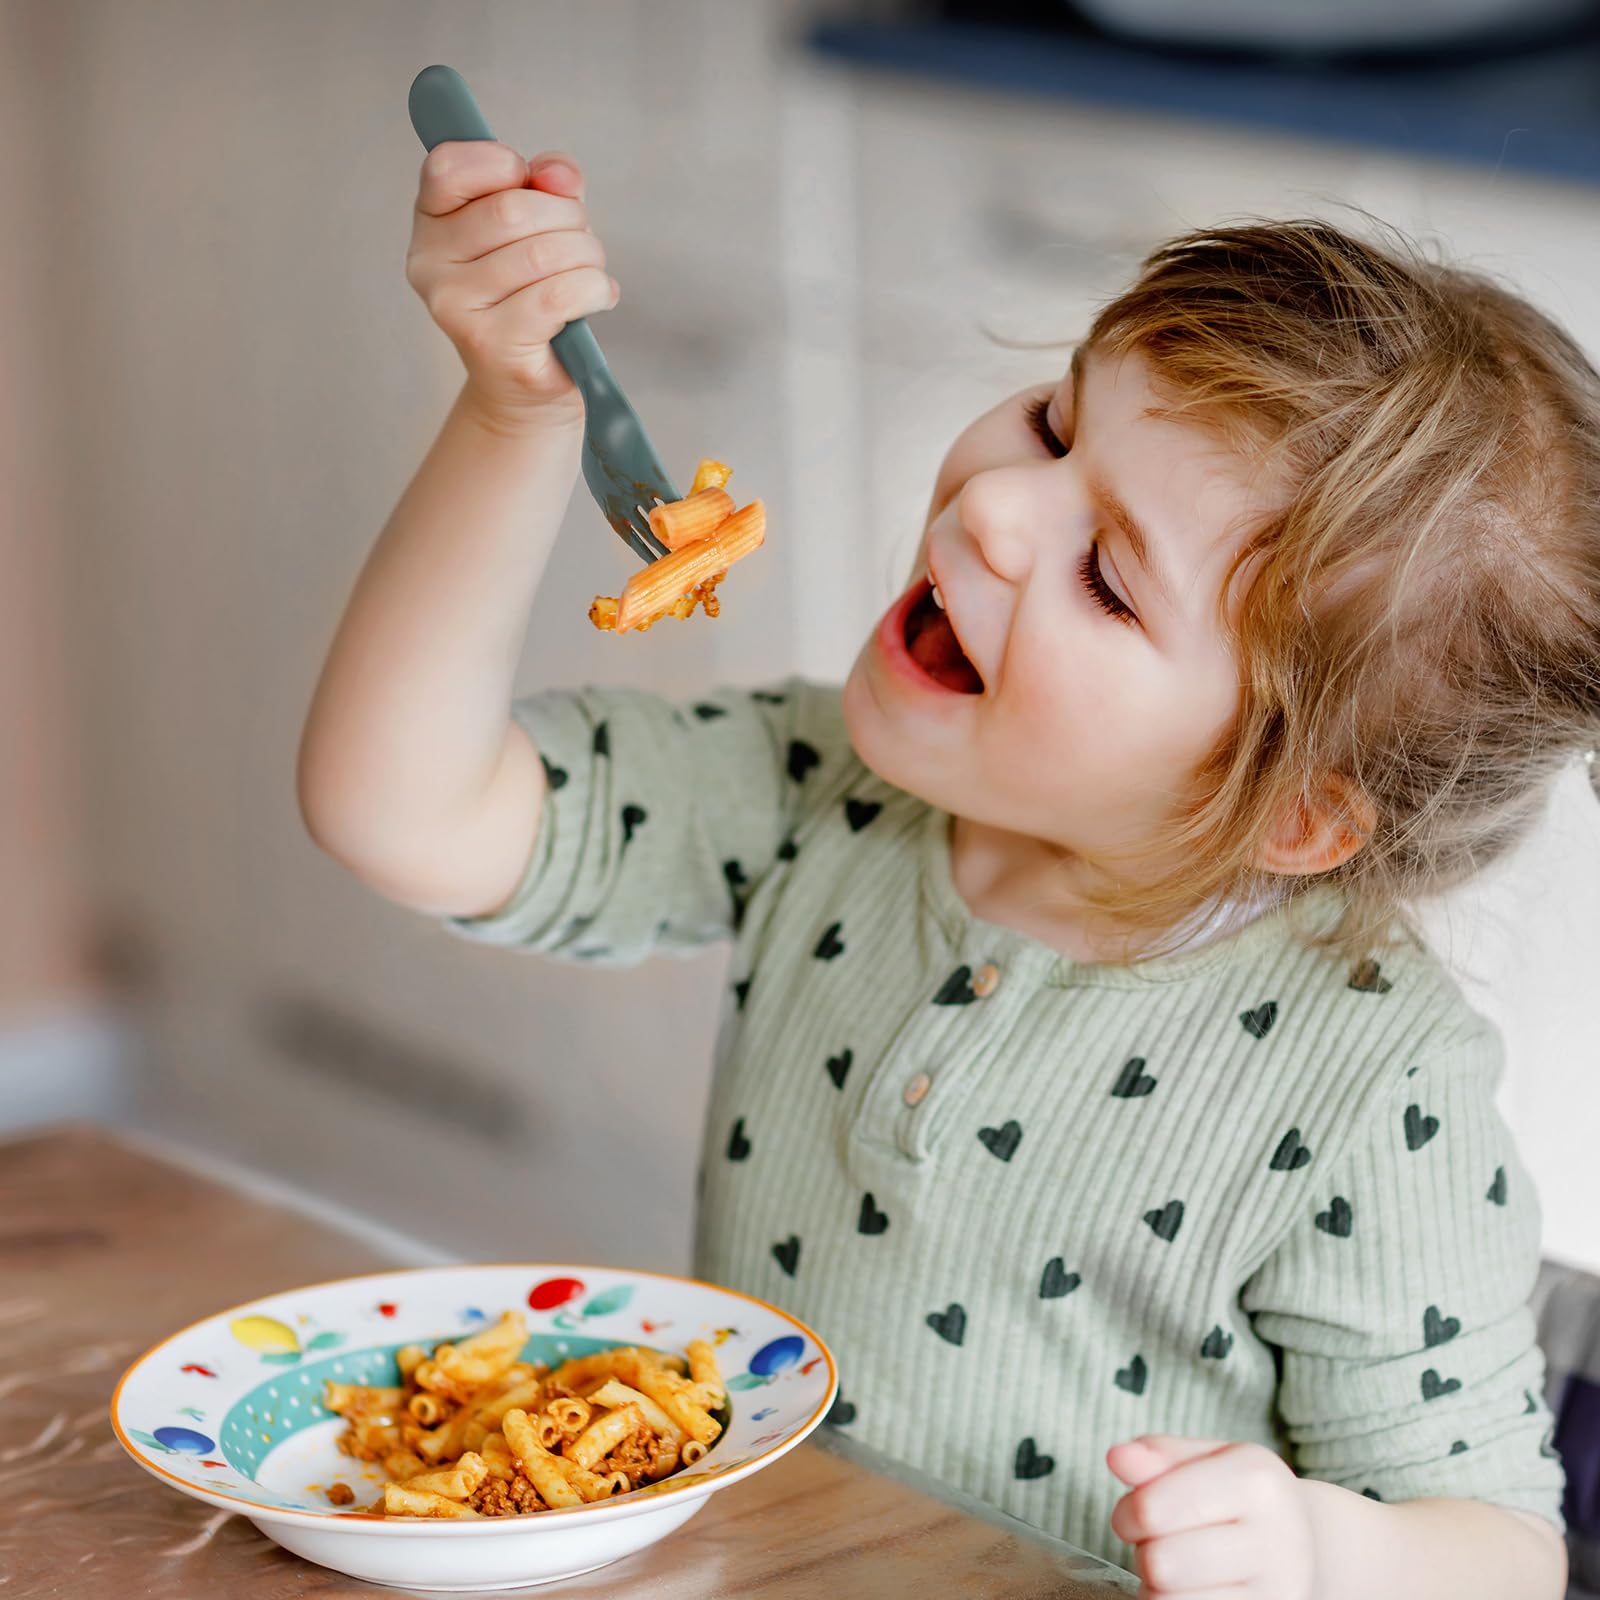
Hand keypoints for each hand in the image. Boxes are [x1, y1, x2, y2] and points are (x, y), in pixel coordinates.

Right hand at [405, 140, 616, 427]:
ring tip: (591, 273)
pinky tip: (597, 296)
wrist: (526, 387)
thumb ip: (547, 185)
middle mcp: (430, 265)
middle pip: (511, 209)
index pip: (448, 165)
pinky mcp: (493, 343)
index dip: (503, 164)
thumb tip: (559, 175)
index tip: (532, 186)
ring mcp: (456, 308)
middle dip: (567, 218)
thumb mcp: (538, 226)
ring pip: (541, 253)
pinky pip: (557, 295)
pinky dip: (592, 289)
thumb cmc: (531, 298)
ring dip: (587, 256)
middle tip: (581, 242)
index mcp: (430, 223)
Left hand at [1107, 1435, 1316, 1598]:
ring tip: (1179, 1573)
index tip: (1132, 1515)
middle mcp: (1279, 1540)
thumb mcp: (1207, 1460)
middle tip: (1161, 1546)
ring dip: (1158, 1590)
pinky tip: (1194, 1593)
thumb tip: (1117, 1458)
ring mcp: (1280, 1594)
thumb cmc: (1239, 1498)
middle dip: (1145, 1554)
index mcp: (1258, 1480)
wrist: (1308, 1547)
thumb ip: (1157, 1456)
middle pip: (1162, 1564)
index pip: (1154, 1509)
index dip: (1127, 1514)